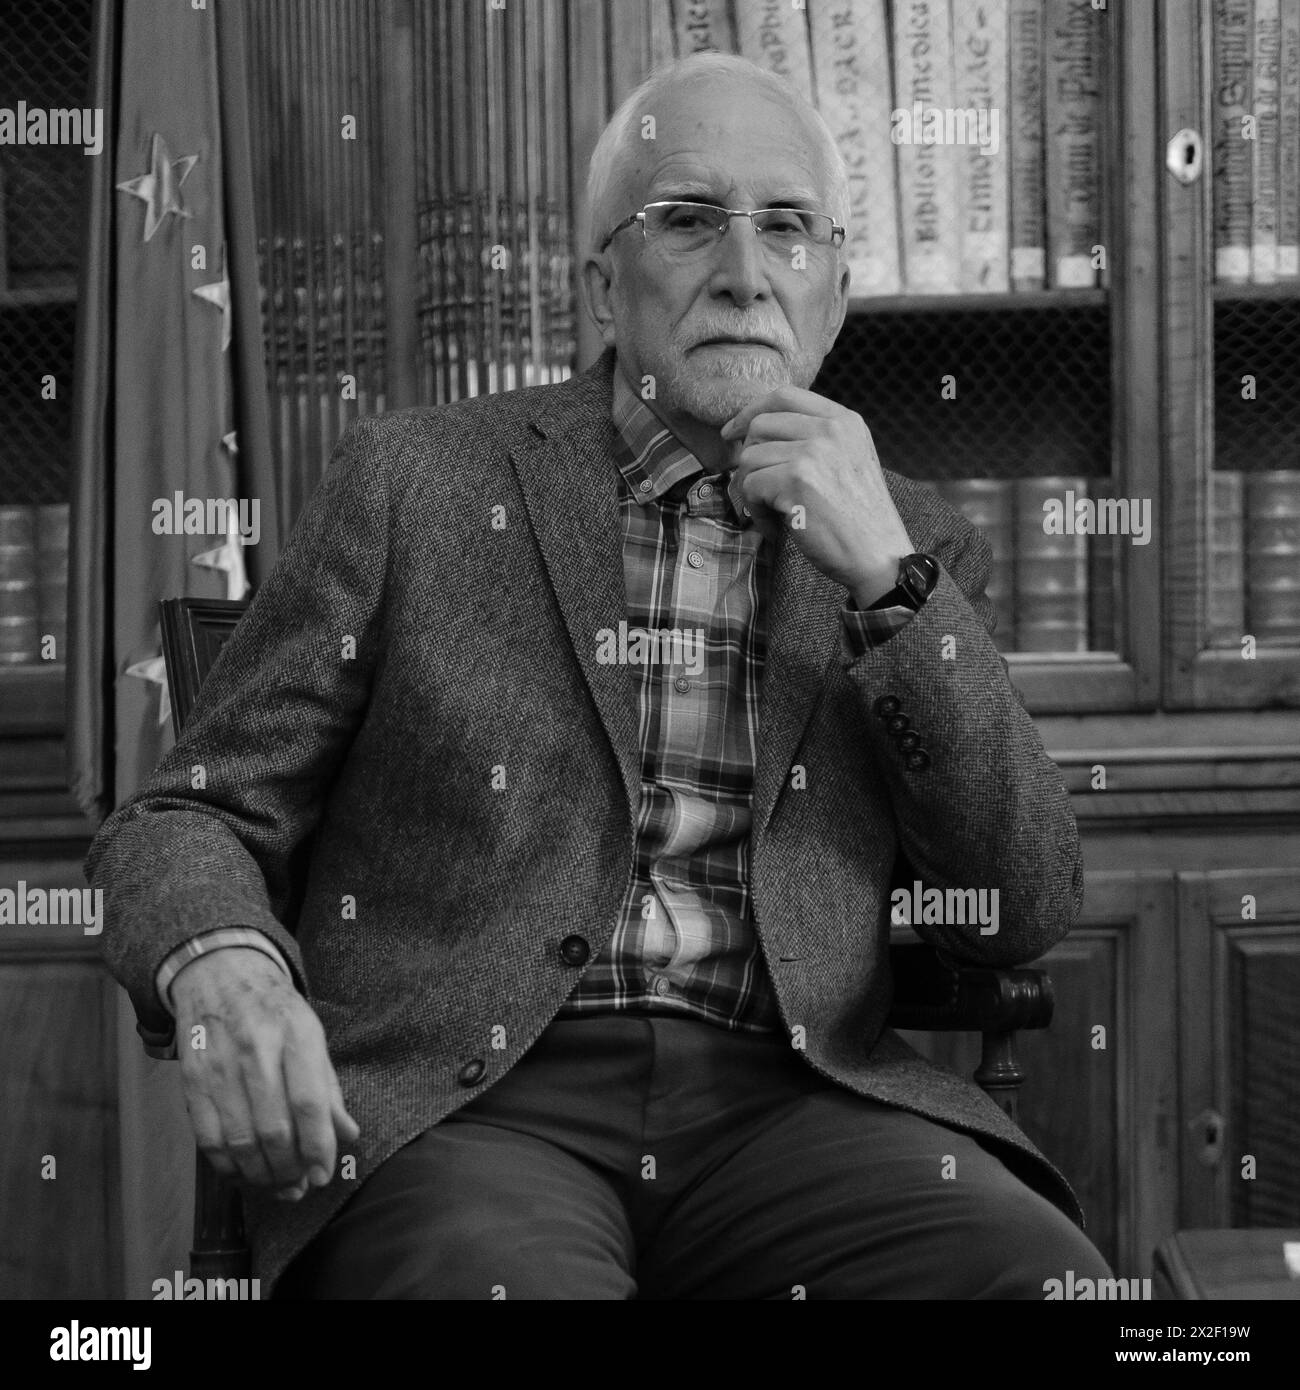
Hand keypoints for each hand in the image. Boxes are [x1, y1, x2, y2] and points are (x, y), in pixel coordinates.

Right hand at [170, 946, 359, 1201]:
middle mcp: (257, 1048)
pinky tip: (244, 1173)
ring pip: (239, 1140)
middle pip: (273, 1129)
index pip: (309, 1102)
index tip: (323, 1175)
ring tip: (278, 1185)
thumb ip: (328, 1087)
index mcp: (297, 1033)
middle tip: (300, 1186)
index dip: (318, 1147)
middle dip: (290, 1169)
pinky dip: (228, 1167)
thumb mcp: (312, 1034)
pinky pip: (208, 1138)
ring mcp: (219, 1065)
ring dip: (261, 1175)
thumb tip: (348, 1135)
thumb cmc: (275, 1009)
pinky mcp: (190, 1079)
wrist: (219, 972)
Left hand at [720, 386, 913, 604]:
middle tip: (757, 489)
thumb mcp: (848, 462)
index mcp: (845, 421)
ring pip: (750, 458)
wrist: (879, 557)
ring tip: (773, 513)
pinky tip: (775, 527)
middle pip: (760, 425)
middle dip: (748, 458)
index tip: (733, 432)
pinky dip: (755, 511)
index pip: (784, 395)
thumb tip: (756, 435)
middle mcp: (831, 429)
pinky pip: (750, 486)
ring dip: (751, 490)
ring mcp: (814, 452)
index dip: (751, 411)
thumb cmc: (859, 520)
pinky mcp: (796, 479)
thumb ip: (815, 440)